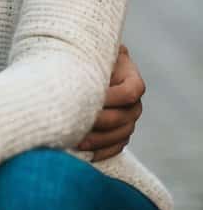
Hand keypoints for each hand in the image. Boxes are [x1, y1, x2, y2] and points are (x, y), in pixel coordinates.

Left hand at [77, 44, 144, 161]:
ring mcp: (130, 119)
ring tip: (75, 141)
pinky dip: (101, 152)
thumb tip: (78, 71)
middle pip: (122, 118)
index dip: (110, 98)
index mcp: (132, 79)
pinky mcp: (122, 133)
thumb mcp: (92, 55)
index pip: (129, 93)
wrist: (90, 67)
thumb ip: (91, 62)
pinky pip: (116, 147)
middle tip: (75, 124)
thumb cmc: (88, 58)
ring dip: (98, 141)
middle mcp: (135, 102)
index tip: (86, 99)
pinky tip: (85, 154)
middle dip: (97, 123)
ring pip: (120, 135)